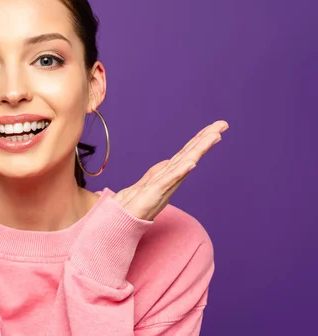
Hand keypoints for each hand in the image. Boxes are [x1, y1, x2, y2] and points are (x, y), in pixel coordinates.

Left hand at [112, 120, 228, 220]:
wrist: (122, 218)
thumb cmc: (135, 203)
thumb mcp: (149, 181)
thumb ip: (160, 172)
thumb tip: (169, 162)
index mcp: (169, 172)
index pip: (187, 152)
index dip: (200, 139)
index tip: (215, 127)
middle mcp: (171, 177)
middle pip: (191, 154)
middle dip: (206, 139)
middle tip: (222, 125)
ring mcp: (165, 184)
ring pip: (185, 163)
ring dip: (199, 150)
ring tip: (213, 136)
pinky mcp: (156, 193)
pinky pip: (170, 180)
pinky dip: (181, 171)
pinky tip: (192, 163)